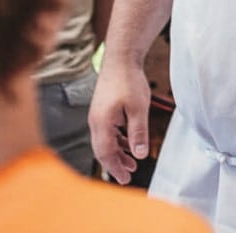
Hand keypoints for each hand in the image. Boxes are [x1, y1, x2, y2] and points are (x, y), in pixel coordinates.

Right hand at [90, 55, 152, 183]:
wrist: (121, 58)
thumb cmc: (128, 80)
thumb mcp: (138, 108)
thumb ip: (138, 133)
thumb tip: (140, 154)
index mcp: (101, 122)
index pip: (105, 153)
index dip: (115, 167)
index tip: (125, 179)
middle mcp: (96, 120)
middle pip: (102, 149)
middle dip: (115, 163)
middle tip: (128, 176)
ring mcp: (98, 114)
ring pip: (105, 140)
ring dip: (118, 152)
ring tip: (132, 162)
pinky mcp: (103, 109)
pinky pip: (108, 131)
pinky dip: (118, 140)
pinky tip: (129, 143)